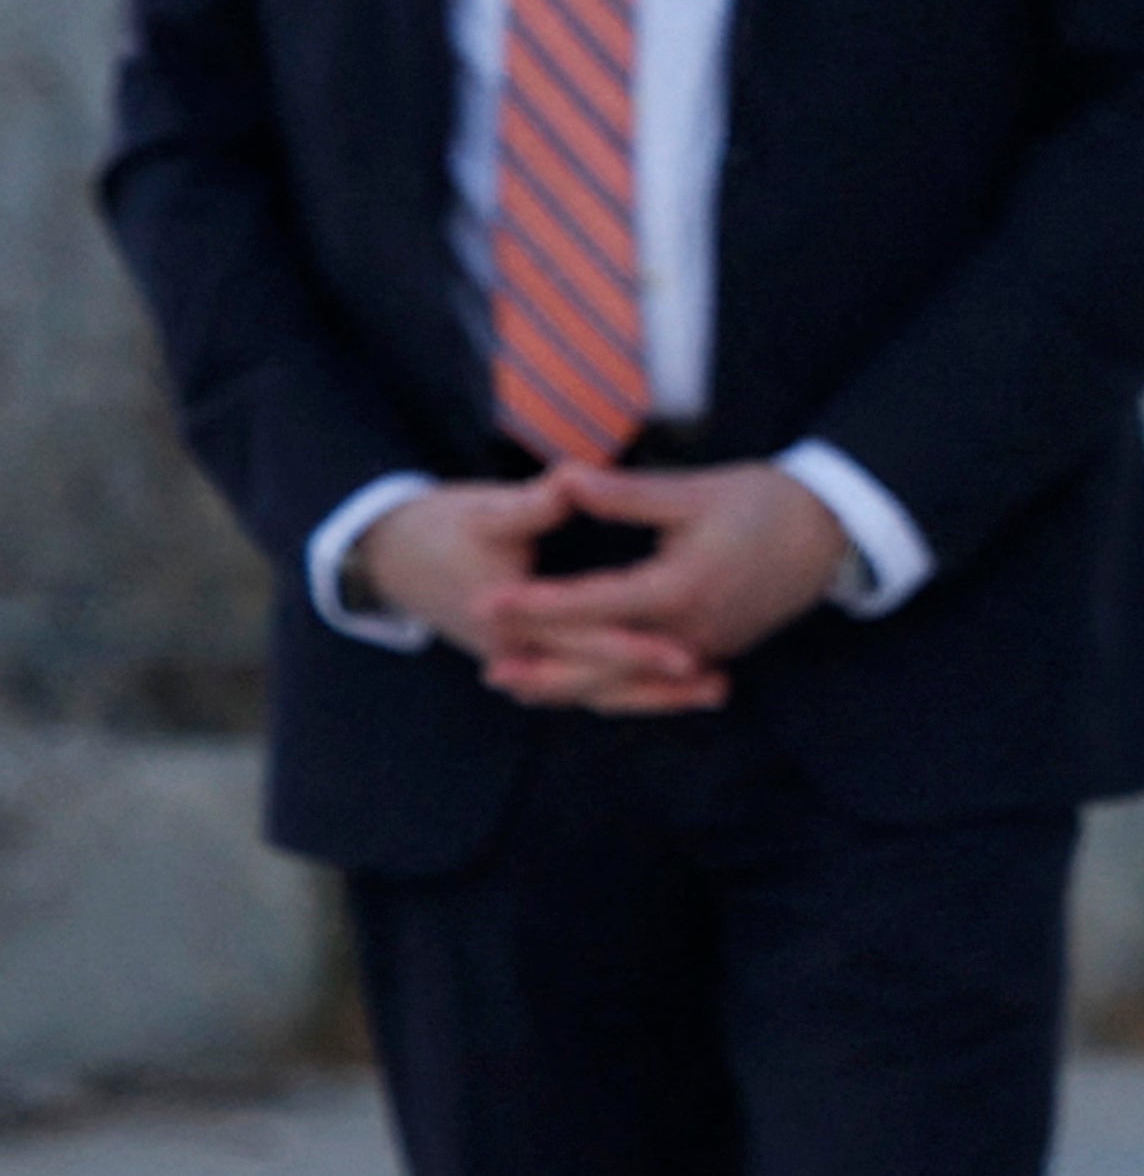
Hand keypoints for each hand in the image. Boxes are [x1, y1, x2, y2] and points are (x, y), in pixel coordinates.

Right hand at [347, 475, 718, 711]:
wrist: (390, 556)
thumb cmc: (440, 527)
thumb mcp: (485, 510)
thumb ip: (533, 504)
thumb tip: (571, 480)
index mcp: (507, 620)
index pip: (580, 640)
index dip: (633, 645)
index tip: (685, 648)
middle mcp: (514, 654)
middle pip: (594, 680)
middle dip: (656, 686)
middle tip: (719, 685)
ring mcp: (521, 662)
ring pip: (593, 690)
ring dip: (651, 694)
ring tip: (720, 691)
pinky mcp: (531, 658)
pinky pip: (585, 681)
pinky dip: (628, 685)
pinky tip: (679, 683)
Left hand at [487, 465, 851, 699]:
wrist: (832, 534)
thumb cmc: (765, 503)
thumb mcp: (695, 491)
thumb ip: (626, 494)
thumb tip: (564, 478)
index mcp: (682, 587)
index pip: (594, 603)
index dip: (536, 606)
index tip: (488, 602)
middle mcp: (691, 630)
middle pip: (603, 663)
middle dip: (543, 667)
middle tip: (488, 669)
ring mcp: (706, 648)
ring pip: (626, 684)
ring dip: (569, 687)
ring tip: (519, 685)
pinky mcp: (716, 653)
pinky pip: (653, 684)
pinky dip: (611, 689)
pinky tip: (578, 687)